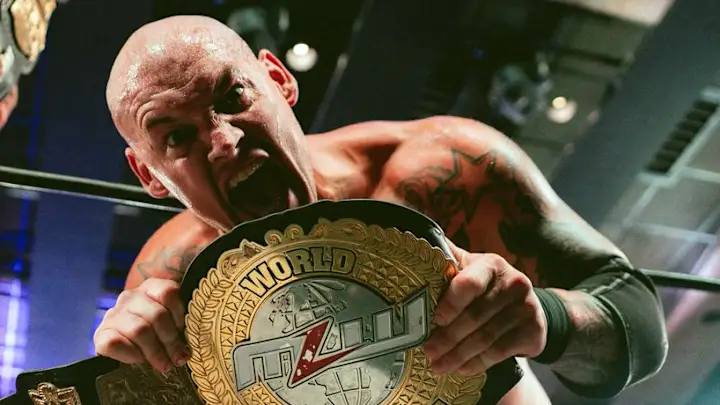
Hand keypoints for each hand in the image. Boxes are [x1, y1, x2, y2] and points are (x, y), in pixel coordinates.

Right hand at [94, 278, 188, 371]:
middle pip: (156, 315)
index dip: (178, 314)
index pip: (168, 292)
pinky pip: (115, 344)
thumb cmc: (155, 332)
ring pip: (139, 330)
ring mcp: (113, 315)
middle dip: (170, 340)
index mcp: (150, 288)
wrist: (124, 344)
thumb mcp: (169, 323)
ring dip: (155, 351)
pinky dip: (131, 355)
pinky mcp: (100, 334)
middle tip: (178, 358)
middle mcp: (129, 297)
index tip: (182, 331)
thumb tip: (186, 351)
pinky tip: (139, 360)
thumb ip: (178, 327)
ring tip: (164, 364)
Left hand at [424, 250, 545, 375]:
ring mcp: (526, 308)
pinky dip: (477, 363)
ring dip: (458, 355)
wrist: (530, 306)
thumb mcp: (471, 269)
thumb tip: (413, 251)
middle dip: (448, 337)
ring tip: (439, 365)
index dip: (451, 303)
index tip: (434, 320)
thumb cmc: (488, 287)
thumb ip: (447, 263)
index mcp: (491, 265)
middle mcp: (513, 283)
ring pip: (486, 337)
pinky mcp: (533, 331)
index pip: (469, 284)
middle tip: (429, 351)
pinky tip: (461, 369)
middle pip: (475, 315)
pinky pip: (499, 351)